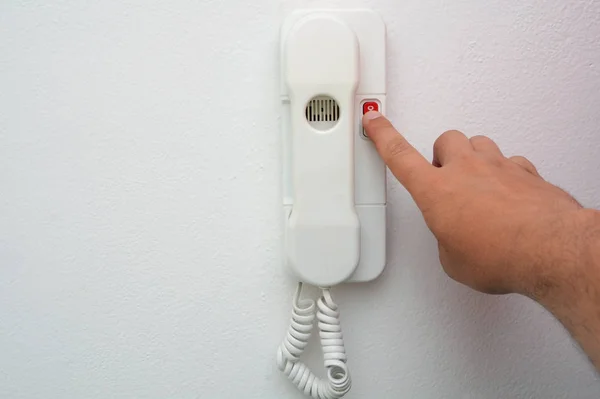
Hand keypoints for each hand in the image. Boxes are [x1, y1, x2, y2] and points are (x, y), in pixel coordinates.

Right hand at [363, 111, 583, 295]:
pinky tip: (507, 191)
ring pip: (478, 143)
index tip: (374, 120)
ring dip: (472, 158)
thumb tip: (457, 243)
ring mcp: (497, 166)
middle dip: (441, 154)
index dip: (382, 135)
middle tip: (444, 174)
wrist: (548, 249)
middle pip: (444, 141)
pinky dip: (505, 172)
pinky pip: (510, 161)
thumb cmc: (502, 255)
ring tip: (476, 182)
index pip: (399, 155)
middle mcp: (465, 170)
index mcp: (436, 191)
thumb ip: (448, 242)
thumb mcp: (454, 261)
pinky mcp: (524, 172)